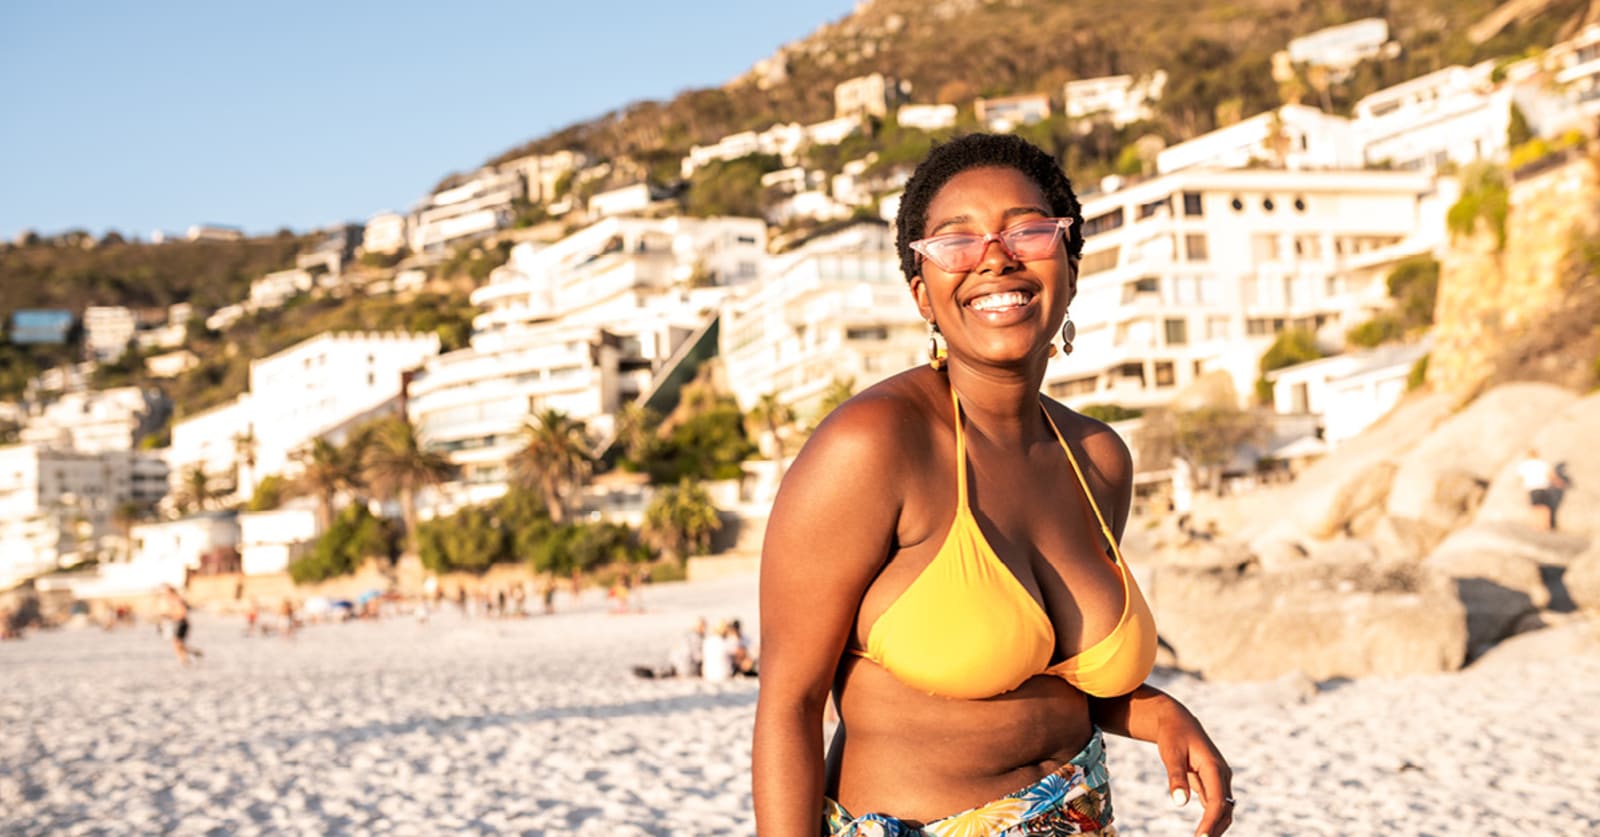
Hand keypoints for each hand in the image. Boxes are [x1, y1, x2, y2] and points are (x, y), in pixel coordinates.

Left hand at [1155, 706, 1233, 836]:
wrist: (1178, 721)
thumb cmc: (1173, 736)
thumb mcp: (1171, 754)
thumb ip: (1176, 777)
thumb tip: (1180, 803)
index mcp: (1214, 767)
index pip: (1216, 802)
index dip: (1210, 823)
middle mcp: (1222, 774)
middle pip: (1224, 809)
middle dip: (1214, 829)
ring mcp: (1220, 778)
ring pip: (1223, 809)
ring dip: (1215, 826)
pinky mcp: (1214, 782)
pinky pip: (1217, 805)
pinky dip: (1212, 819)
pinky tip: (1203, 832)